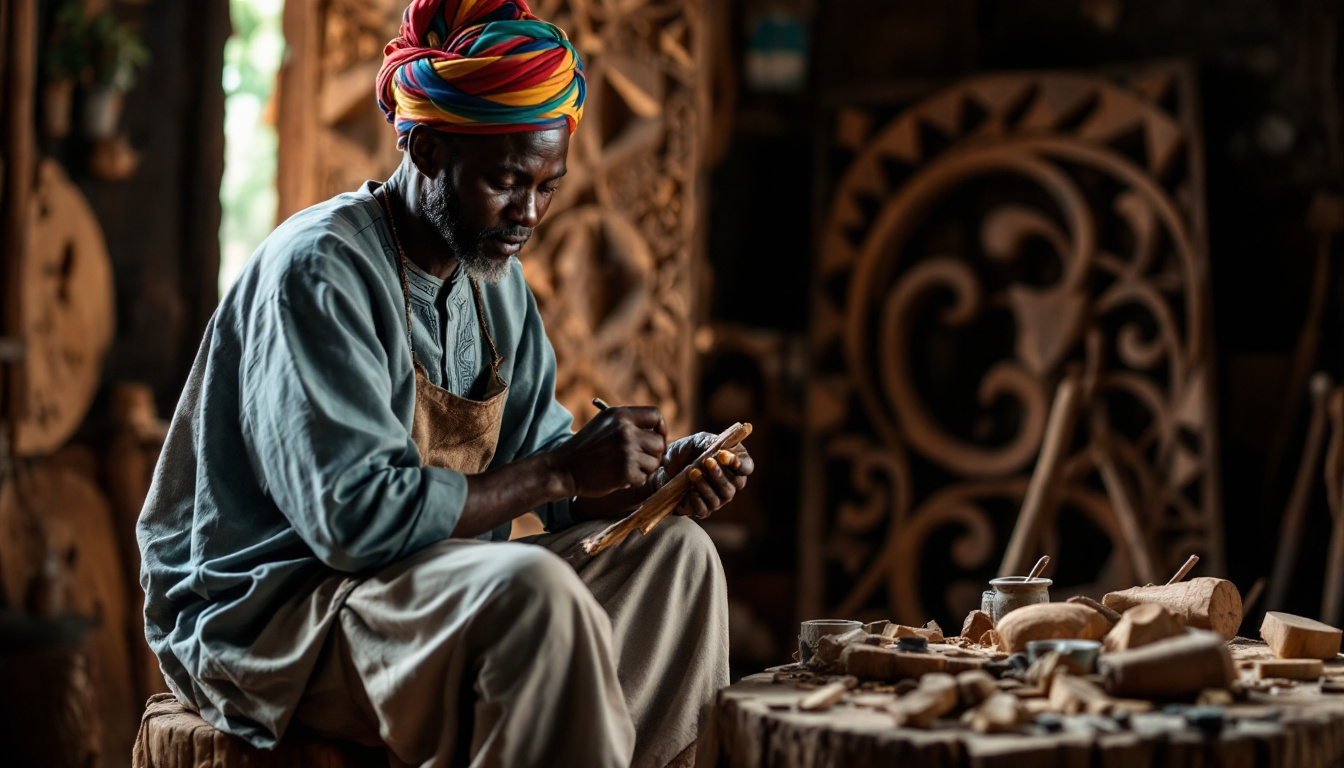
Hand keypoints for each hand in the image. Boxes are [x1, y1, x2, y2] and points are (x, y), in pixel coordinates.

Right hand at [547, 406, 666, 497]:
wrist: (563, 469)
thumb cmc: (585, 449)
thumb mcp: (605, 424)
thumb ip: (629, 424)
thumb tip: (658, 433)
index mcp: (621, 415)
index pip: (655, 415)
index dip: (660, 428)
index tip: (656, 439)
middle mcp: (625, 430)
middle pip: (658, 442)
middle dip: (652, 454)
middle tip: (638, 460)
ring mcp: (626, 450)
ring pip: (654, 462)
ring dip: (643, 469)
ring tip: (624, 468)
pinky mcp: (625, 471)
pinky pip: (643, 478)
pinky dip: (633, 482)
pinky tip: (618, 478)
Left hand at [662, 433, 754, 519]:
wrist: (665, 465)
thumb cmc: (687, 451)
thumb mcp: (698, 441)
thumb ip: (711, 443)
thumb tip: (724, 452)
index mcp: (735, 464)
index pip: (747, 467)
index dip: (739, 463)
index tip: (725, 456)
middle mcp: (731, 484)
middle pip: (735, 484)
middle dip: (720, 473)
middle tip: (707, 461)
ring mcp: (718, 499)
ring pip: (720, 497)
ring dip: (706, 485)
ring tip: (693, 472)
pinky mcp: (703, 509)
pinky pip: (704, 509)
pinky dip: (698, 499)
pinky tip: (690, 490)